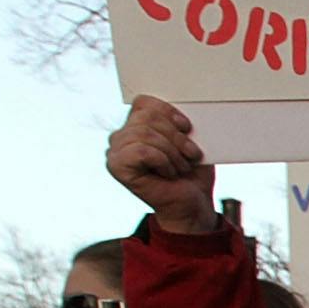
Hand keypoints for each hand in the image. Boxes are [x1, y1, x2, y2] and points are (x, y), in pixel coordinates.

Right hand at [107, 96, 220, 233]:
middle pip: (147, 117)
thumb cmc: (192, 174)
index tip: (187, 127)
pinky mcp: (116, 167)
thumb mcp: (188, 141)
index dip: (168, 112)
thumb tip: (179, 108)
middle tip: (190, 155)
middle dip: (176, 137)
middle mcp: (120, 137)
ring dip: (173, 152)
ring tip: (181, 167)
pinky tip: (168, 173)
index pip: (144, 103)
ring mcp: (115, 152)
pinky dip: (163, 161)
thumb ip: (175, 122)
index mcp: (135, 126)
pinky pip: (142, 150)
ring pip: (145, 133)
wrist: (194, 205)